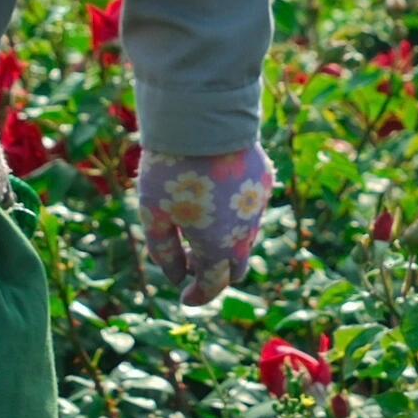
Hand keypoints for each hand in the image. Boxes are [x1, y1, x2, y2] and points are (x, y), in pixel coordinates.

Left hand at [137, 142, 274, 304]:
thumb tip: (176, 278)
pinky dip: (234, 215)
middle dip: (214, 273)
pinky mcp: (263, 182)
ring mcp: (259, 206)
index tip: (185, 296)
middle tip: (191, 266)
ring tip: (196, 230)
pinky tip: (213, 199)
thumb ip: (164, 250)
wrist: (204, 120)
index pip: (213, 283)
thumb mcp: (154, 214)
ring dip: (224, 243)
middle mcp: (246, 232)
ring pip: (244, 238)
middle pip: (234, 267)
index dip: (198, 294)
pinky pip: (250, 208)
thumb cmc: (172, 170)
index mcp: (219, 246)